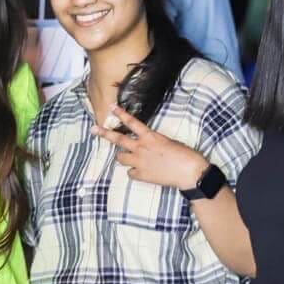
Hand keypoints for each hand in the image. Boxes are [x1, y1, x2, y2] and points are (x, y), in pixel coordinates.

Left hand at [90, 104, 208, 189]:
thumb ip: (154, 142)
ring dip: (121, 156)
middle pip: (118, 139)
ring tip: (125, 156)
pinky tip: (141, 172)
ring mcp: (139, 162)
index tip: (111, 107)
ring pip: (120, 158)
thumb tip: (148, 145)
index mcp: (150, 136)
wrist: (189, 173)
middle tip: (94, 129)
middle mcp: (141, 148)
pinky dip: (133, 172)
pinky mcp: (142, 176)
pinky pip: (130, 173)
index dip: (120, 114)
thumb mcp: (169, 142)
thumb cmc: (185, 154)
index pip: (131, 122)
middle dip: (104, 133)